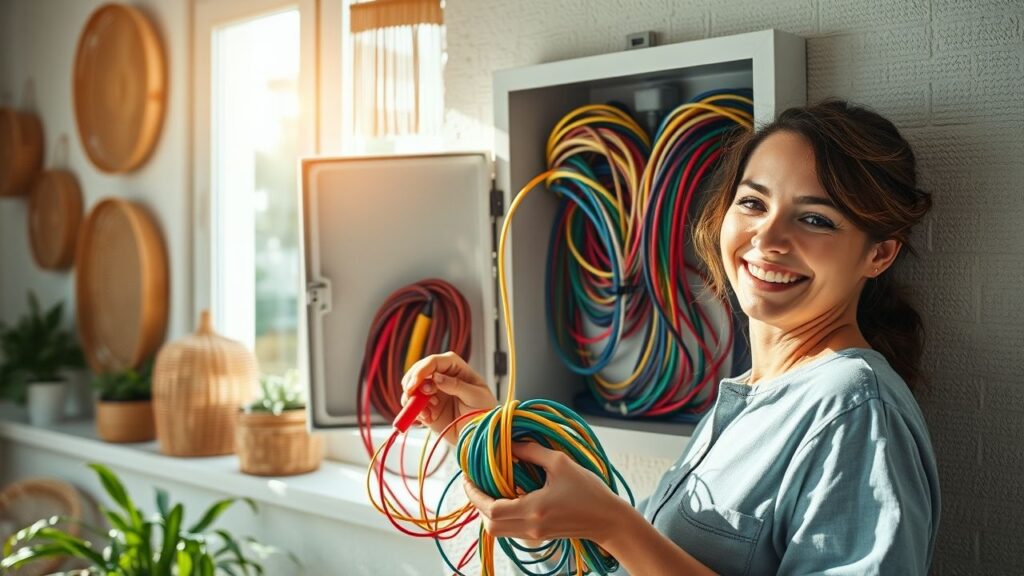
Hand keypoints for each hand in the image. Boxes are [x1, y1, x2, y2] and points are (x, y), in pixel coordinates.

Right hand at [401, 351, 498, 443]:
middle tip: (411, 395)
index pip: (434, 362)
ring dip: (411, 399)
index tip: (414, 384)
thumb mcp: (476, 396)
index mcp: (455, 368)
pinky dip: (414, 412)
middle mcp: (441, 377)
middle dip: (412, 383)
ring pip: (412, 389)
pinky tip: (426, 418)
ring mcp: (433, 393)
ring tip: (425, 411)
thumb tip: (436, 377)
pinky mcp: (428, 409)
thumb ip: (456, 385)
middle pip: (418, 372)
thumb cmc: (484, 410)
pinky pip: (413, 407)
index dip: (421, 370)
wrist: (481, 434)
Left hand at [462, 441, 627, 546]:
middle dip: (477, 505)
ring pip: (497, 531)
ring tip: (487, 490)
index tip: (468, 478)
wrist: (608, 519)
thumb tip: (511, 444)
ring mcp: (534, 535)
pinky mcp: (539, 536)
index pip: (491, 508)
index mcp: (535, 509)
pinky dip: (500, 517)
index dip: (474, 494)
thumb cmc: (589, 491)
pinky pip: (509, 530)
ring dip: (487, 512)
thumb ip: (533, 452)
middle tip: (474, 485)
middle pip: (490, 525)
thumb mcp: (561, 463)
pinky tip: (505, 498)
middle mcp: (531, 526)